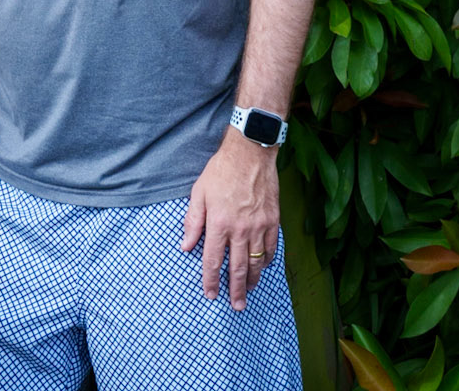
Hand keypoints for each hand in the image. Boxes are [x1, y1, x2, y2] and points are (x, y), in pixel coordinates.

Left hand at [182, 130, 279, 310]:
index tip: (211, 294)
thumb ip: (193, 220)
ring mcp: (259, 226)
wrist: (250, 152)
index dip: (211, 280)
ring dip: (252, 279)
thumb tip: (185, 245)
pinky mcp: (273, 220)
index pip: (213, 260)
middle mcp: (240, 229)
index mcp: (219, 223)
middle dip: (235, 290)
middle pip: (237, 268)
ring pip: (256, 261)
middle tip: (236, 306)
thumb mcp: (199, 191)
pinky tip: (263, 266)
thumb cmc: (221, 170)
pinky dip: (268, 260)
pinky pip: (272, 247)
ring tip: (248, 291)